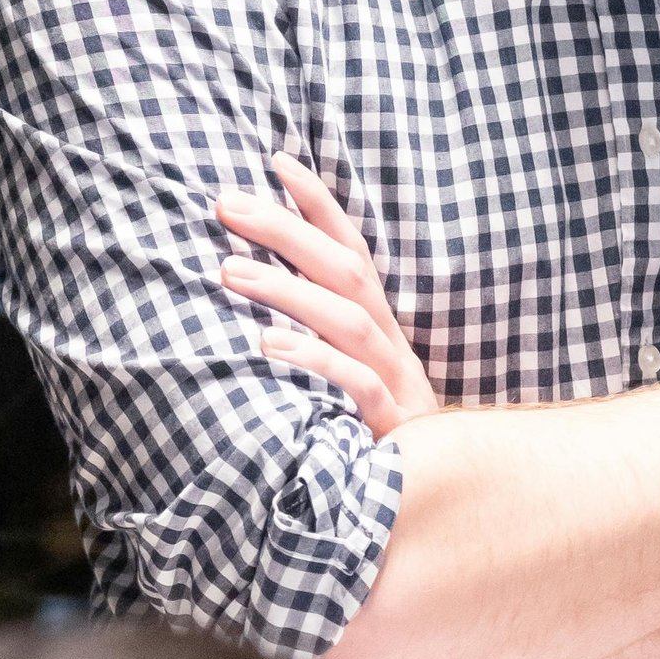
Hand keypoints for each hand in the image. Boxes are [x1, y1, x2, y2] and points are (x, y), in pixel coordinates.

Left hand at [216, 155, 439, 438]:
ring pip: (348, 321)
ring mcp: (394, 380)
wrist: (432, 497)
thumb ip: (314, 332)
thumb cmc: (371, 430)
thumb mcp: (345, 374)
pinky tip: (267, 346)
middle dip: (286, 231)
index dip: (318, 203)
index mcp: (378, 323)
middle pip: (345, 272)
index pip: (350, 248)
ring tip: (229, 270)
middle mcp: (389, 342)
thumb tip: (247, 289)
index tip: (277, 160)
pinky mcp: (392, 425)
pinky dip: (314, 362)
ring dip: (288, 290)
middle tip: (227, 205)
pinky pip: (356, 386)